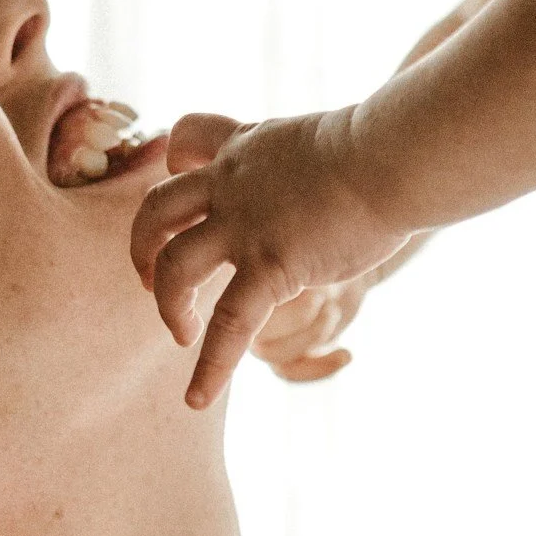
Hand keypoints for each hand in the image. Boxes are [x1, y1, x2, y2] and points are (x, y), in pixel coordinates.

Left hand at [130, 108, 411, 408]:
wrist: (392, 157)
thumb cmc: (382, 150)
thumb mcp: (327, 142)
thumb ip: (307, 165)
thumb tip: (330, 180)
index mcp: (247, 148)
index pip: (189, 136)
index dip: (176, 159)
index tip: (181, 177)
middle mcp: (232, 184)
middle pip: (156, 207)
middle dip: (143, 246)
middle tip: (148, 276)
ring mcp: (245, 226)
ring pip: (174, 265)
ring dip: (167, 304)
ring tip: (180, 332)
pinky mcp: (271, 265)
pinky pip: (228, 324)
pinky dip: (210, 367)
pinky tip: (197, 399)